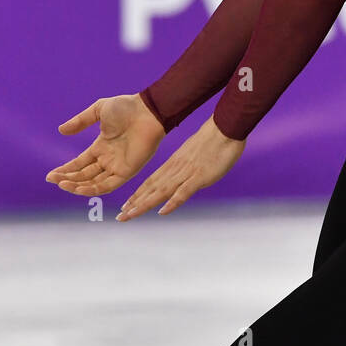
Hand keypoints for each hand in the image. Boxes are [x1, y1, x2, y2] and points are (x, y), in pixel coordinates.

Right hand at [47, 93, 165, 195]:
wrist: (148, 111)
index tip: (50, 175)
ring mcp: (117, 166)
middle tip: (53, 180)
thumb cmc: (127, 108)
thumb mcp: (98, 110)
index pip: (80, 163)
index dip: (66, 170)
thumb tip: (61, 130)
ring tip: (62, 184)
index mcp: (102, 146)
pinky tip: (79, 189)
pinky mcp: (127, 172)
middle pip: (84, 175)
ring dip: (77, 186)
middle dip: (68, 179)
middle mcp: (108, 159)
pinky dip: (93, 189)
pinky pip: (108, 186)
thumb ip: (80, 121)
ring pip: (94, 183)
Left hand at [116, 115, 244, 219]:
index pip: (151, 181)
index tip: (126, 205)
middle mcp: (175, 169)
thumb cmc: (214, 139)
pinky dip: (172, 202)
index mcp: (173, 163)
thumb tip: (183, 173)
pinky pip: (183, 192)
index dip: (137, 194)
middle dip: (135, 203)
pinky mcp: (199, 177)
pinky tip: (161, 211)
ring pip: (161, 191)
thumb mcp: (194, 154)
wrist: (225, 129)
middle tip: (120, 216)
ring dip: (145, 204)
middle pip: (151, 188)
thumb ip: (186, 165)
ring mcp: (186, 173)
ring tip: (130, 215)